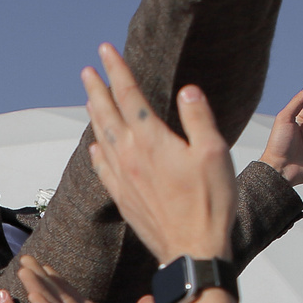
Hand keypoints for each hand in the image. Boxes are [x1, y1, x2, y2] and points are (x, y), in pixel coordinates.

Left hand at [81, 42, 237, 269]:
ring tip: (90, 100)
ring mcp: (123, 179)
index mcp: (152, 140)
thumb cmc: (211, 202)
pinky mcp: (123, 199)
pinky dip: (96, 152)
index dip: (116, 69)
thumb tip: (187, 90)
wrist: (193, 251)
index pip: (129, 94)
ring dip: (95, 116)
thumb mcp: (215, 153)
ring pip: (102, 138)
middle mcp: (131, 156)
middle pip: (107, 113)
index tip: (105, 50)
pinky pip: (102, 169)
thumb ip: (198, 118)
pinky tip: (95, 148)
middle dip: (97, 88)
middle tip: (87, 70)